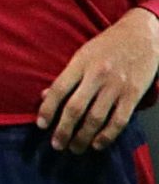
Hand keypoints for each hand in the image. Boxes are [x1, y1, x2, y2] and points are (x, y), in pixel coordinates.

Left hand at [37, 6, 158, 152]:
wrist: (142, 35)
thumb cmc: (108, 45)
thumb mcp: (82, 54)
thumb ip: (66, 76)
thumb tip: (44, 96)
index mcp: (80, 63)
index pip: (58, 90)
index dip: (47, 109)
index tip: (41, 125)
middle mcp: (97, 75)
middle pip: (75, 108)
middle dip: (63, 130)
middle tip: (56, 145)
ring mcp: (116, 86)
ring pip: (96, 118)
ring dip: (83, 137)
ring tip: (74, 148)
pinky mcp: (133, 95)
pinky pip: (119, 120)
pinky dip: (107, 136)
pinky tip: (97, 144)